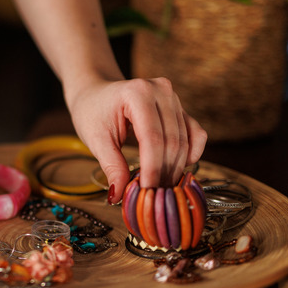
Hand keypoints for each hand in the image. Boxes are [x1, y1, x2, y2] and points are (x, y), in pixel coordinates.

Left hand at [67, 77, 206, 203]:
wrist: (96, 92)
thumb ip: (111, 166)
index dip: (153, 168)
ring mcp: (173, 97)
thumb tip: (119, 196)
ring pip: (184, 140)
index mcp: (137, 94)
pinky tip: (177, 168)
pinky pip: (195, 132)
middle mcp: (161, 91)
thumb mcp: (96, 139)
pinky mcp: (180, 107)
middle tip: (154, 195)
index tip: (147, 191)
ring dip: (175, 167)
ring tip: (161, 186)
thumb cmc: (92, 112)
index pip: (152, 138)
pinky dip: (190, 153)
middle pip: (172, 141)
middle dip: (164, 172)